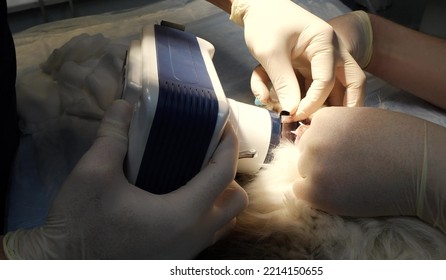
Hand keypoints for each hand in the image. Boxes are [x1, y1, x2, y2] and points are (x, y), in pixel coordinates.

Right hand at [3, 100, 247, 258]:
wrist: (62, 266)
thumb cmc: (80, 223)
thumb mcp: (92, 173)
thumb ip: (112, 135)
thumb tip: (125, 104)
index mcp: (183, 214)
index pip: (224, 172)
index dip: (229, 144)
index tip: (223, 124)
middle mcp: (194, 235)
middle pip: (236, 200)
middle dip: (228, 172)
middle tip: (207, 151)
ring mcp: (188, 251)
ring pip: (226, 220)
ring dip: (220, 195)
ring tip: (197, 173)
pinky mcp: (176, 259)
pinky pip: (209, 233)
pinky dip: (208, 213)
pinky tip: (181, 197)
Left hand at [231, 0, 365, 120]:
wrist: (257, 8)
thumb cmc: (265, 24)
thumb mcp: (270, 53)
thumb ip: (282, 83)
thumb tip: (292, 113)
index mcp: (325, 43)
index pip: (327, 80)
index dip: (312, 103)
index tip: (293, 116)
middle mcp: (330, 51)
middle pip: (351, 82)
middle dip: (345, 107)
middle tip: (335, 129)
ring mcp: (322, 59)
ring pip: (335, 88)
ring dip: (320, 105)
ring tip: (306, 123)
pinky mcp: (309, 67)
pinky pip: (309, 86)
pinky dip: (291, 94)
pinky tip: (264, 96)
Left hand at [292, 107, 445, 234]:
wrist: (424, 168)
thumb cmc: (401, 140)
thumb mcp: (363, 119)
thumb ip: (334, 126)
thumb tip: (306, 135)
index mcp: (324, 118)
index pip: (311, 133)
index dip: (330, 144)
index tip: (350, 151)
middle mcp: (313, 139)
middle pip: (305, 153)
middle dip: (324, 160)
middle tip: (352, 167)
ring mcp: (313, 166)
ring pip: (304, 172)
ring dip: (321, 178)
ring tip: (351, 180)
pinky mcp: (317, 193)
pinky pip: (301, 192)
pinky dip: (316, 195)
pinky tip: (339, 193)